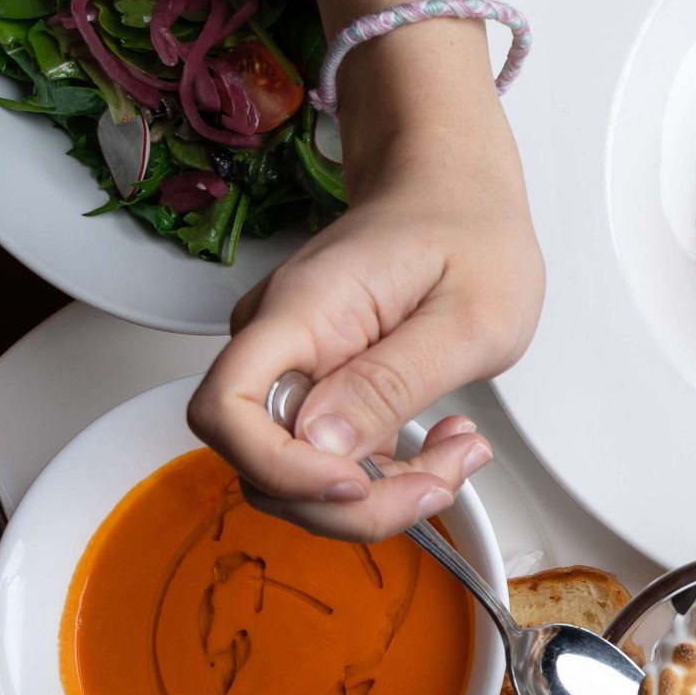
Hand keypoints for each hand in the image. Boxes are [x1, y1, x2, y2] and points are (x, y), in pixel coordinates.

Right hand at [186, 61, 540, 541]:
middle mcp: (280, 344)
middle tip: (445, 474)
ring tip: (458, 452)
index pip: (226, 410)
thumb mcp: (468, 317)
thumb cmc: (469, 236)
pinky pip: (329, 458)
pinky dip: (388, 472)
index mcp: (305, 313)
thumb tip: (323, 445)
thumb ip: (393, 381)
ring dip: (381, 492)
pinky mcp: (318, 388)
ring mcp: (294, 369)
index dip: (279, 468)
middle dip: (354, 502)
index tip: (358, 482)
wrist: (456, 193)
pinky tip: (444, 444)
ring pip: (299, 476)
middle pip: (262, 465)